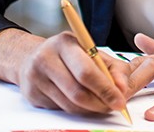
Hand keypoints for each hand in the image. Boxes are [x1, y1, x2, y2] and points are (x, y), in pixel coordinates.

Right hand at [0, 28, 130, 115]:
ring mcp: (36, 77)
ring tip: (100, 104)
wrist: (31, 56)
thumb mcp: (91, 51)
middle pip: (78, 92)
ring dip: (90, 109)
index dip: (106, 89)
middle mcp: (46, 58)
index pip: (86, 71)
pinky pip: (61, 110)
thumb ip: (113, 67)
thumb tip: (122, 88)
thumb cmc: (67, 54)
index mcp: (65, 43)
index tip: (120, 100)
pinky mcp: (32, 94)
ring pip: (70, 105)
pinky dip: (76, 110)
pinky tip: (81, 102)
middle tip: (113, 106)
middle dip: (100, 103)